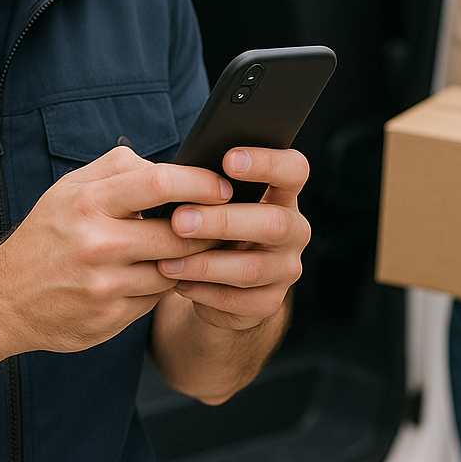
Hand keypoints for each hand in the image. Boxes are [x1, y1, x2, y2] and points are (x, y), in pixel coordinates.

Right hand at [0, 146, 231, 353]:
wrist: (4, 299)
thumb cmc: (47, 234)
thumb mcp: (70, 188)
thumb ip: (118, 168)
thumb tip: (168, 164)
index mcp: (90, 202)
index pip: (160, 183)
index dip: (201, 183)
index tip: (222, 186)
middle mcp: (98, 243)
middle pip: (179, 232)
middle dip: (211, 227)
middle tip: (229, 221)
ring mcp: (105, 285)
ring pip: (175, 268)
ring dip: (194, 258)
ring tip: (204, 247)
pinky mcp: (110, 317)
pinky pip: (158, 297)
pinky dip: (167, 283)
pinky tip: (166, 273)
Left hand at [155, 147, 310, 330]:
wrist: (220, 277)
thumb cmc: (212, 219)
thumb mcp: (216, 199)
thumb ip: (210, 185)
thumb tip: (177, 175)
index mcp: (284, 193)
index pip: (294, 170)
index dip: (267, 162)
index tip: (228, 159)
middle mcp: (294, 229)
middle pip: (273, 223)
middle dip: (223, 221)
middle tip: (179, 220)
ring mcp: (286, 269)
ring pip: (251, 268)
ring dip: (204, 264)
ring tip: (166, 260)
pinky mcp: (270, 302)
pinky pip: (238, 301)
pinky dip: (203, 292)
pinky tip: (177, 282)